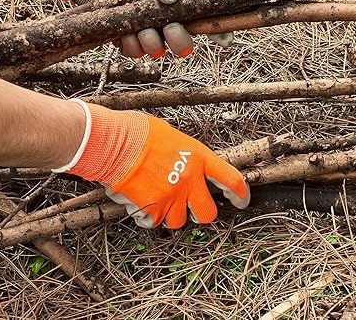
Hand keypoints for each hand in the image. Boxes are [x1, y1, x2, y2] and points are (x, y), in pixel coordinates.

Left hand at [33, 0, 192, 57]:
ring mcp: (142, 31)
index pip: (194, 20)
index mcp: (172, 3)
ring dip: (152, 44)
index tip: (196, 27)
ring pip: (157, 50)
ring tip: (142, 30)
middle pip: (181, 43)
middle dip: (178, 41)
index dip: (199, 28)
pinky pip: (134, 53)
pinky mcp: (122, 39)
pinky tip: (125, 34)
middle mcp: (160, 20)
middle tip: (168, 29)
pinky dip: (132, 46)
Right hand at [54, 100, 249, 228]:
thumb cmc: (137, 131)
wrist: (114, 142)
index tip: (241, 201)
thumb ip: (182, 153)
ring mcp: (171, 198)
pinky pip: (153, 223)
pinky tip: (139, 200)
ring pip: (178, 222)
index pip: (230, 179)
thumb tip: (180, 162)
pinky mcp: (151, 210)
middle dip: (200, 214)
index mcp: (197, 157)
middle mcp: (189, 181)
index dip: (240, 194)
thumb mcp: (170, 134)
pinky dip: (147, 215)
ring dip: (170, 214)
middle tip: (191, 208)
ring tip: (156, 199)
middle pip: (208, 214)